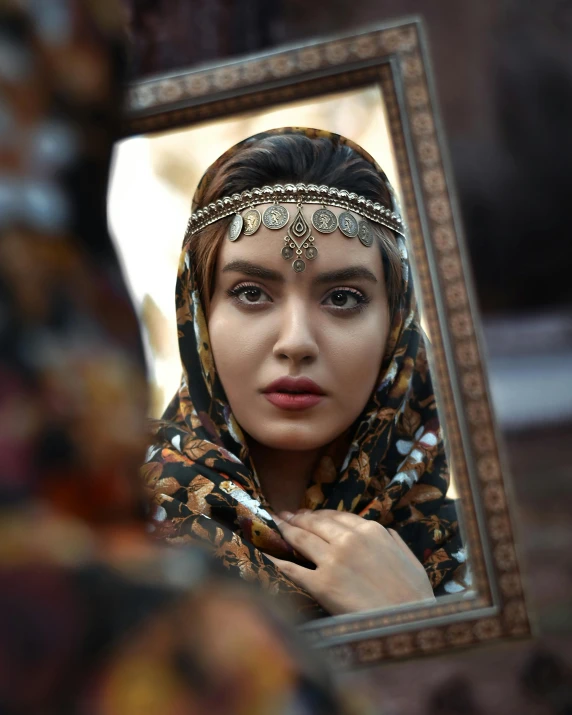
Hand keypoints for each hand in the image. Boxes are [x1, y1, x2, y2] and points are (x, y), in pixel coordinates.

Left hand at [268, 509, 434, 614]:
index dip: (317, 514)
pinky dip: (278, 561)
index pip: (336, 516)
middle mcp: (348, 540)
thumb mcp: (410, 558)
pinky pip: (293, 569)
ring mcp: (332, 561)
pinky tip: (269, 555)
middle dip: (297, 518)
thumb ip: (394, 541)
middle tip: (283, 516)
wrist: (408, 623)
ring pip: (301, 539)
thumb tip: (386, 533)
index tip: (307, 514)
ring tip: (275, 525)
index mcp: (370, 531)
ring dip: (284, 530)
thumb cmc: (414, 596)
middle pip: (314, 523)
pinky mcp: (321, 585)